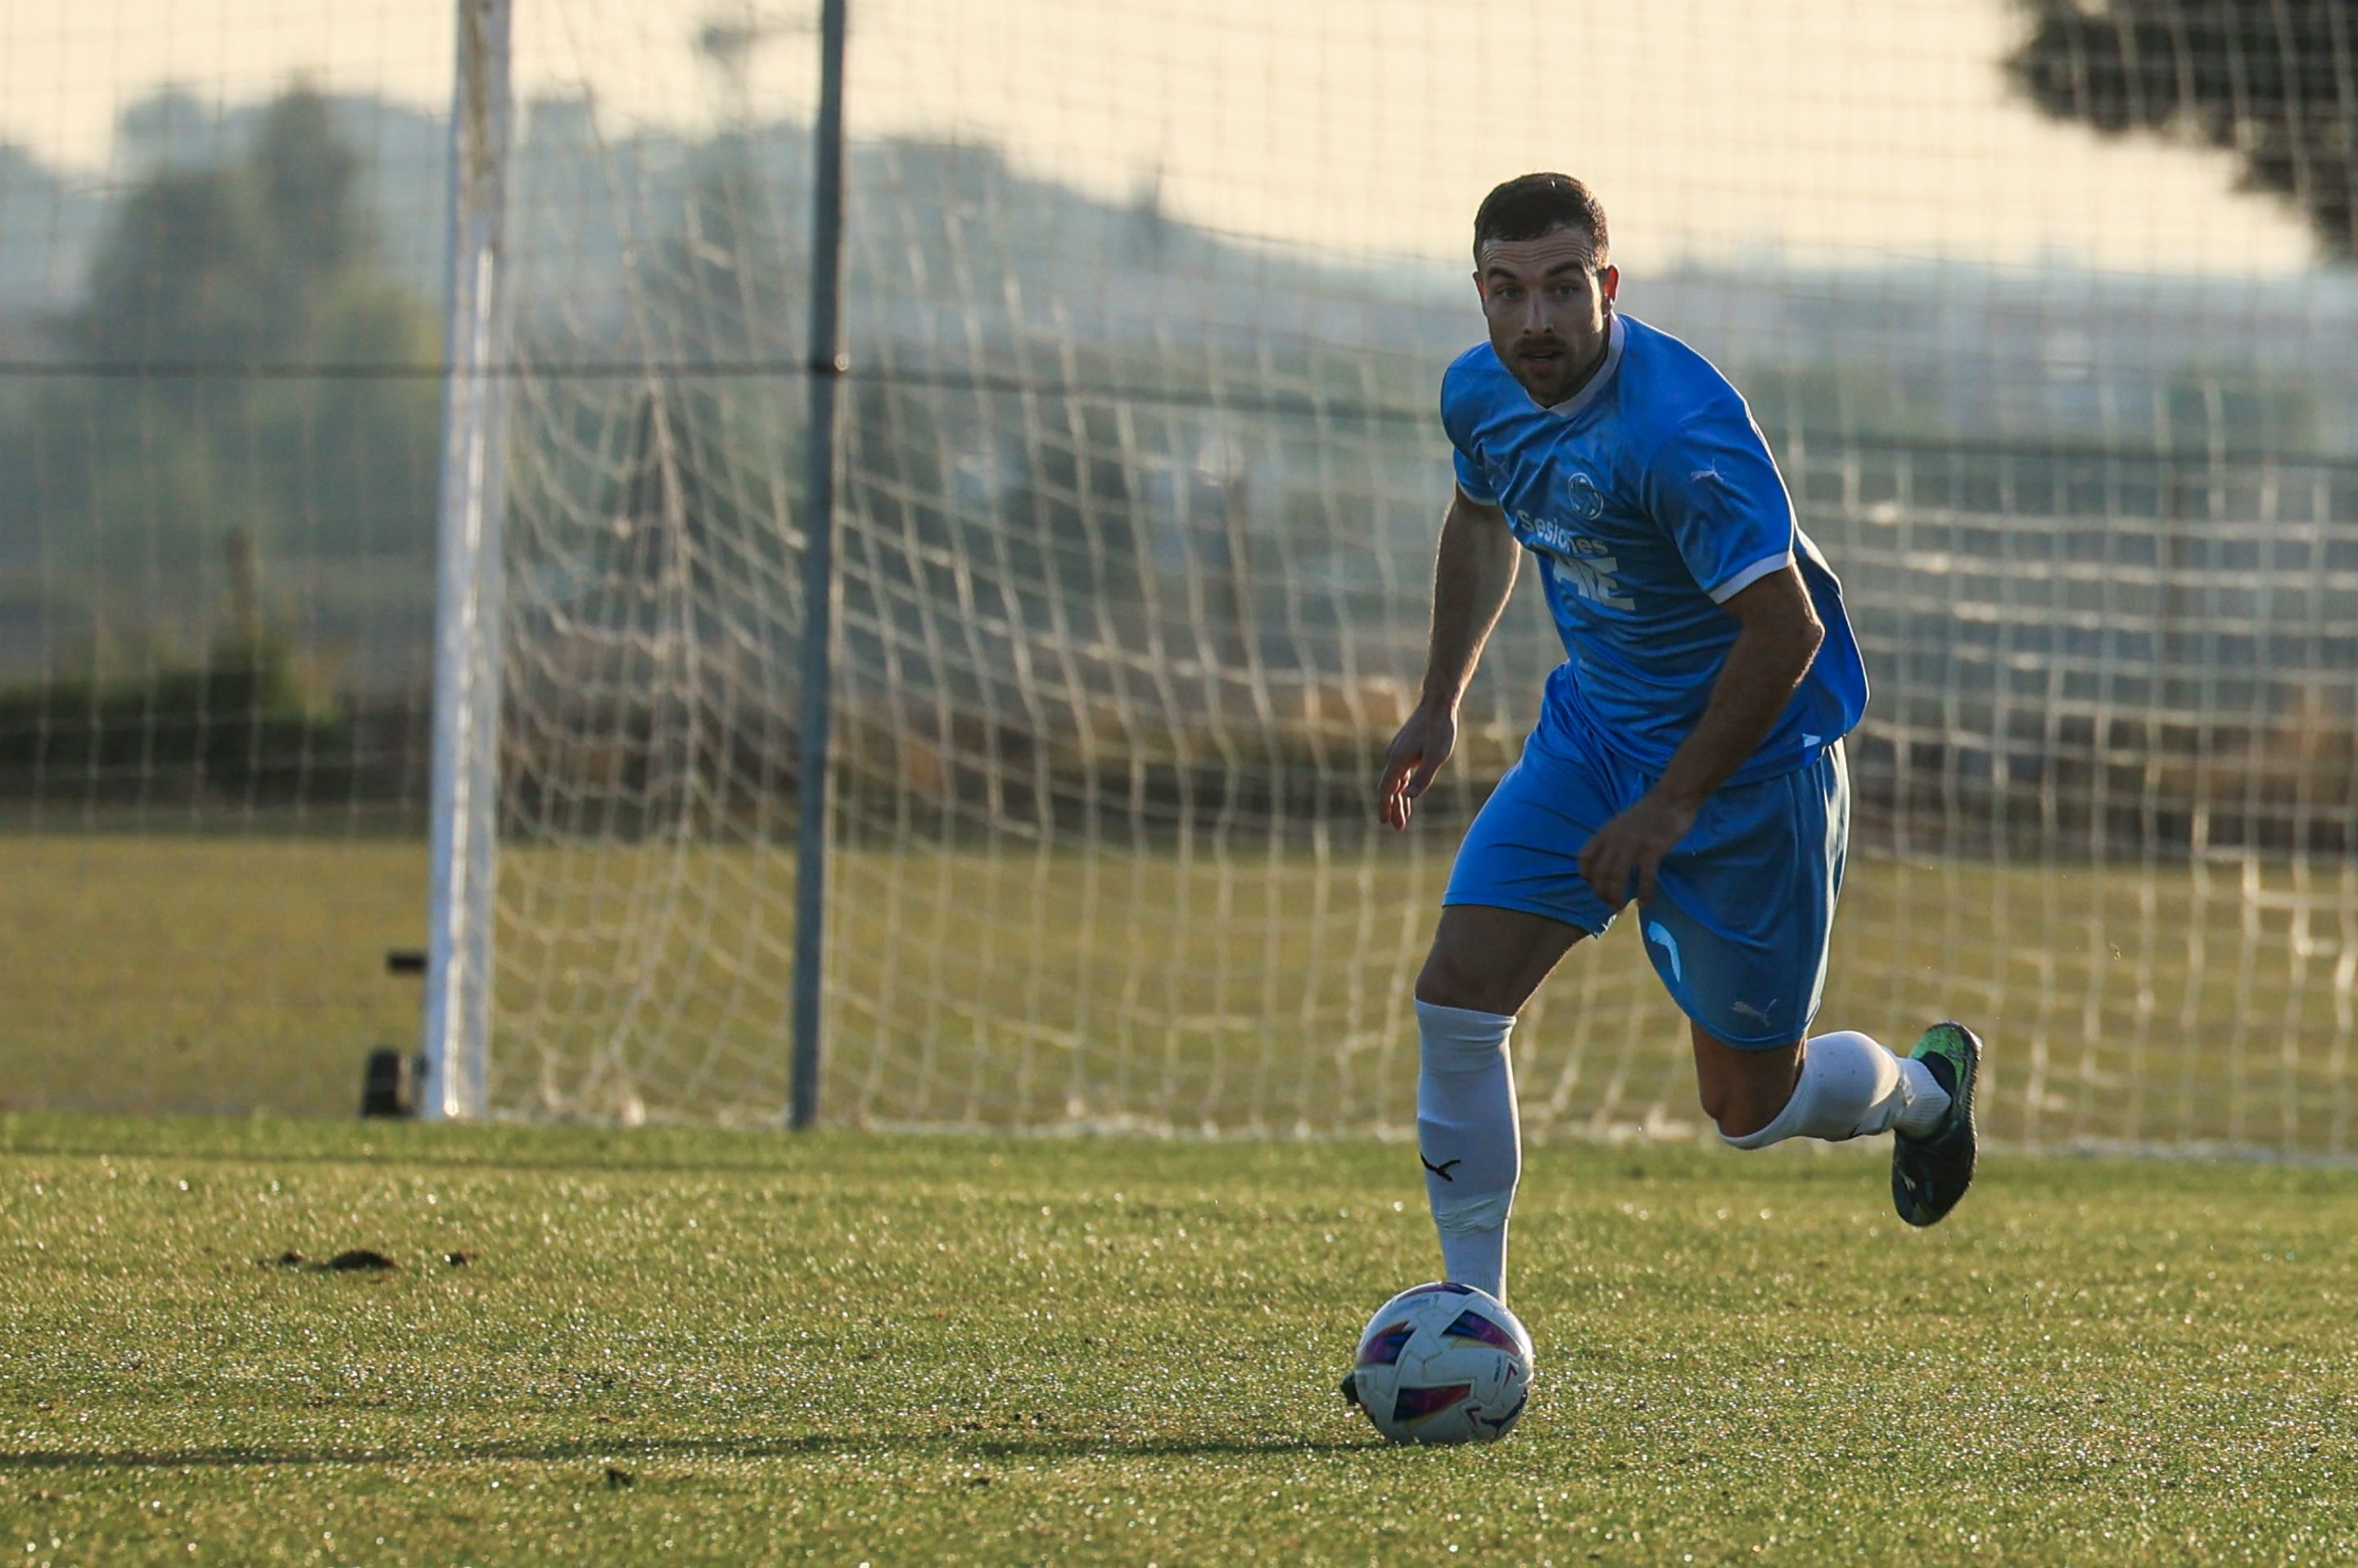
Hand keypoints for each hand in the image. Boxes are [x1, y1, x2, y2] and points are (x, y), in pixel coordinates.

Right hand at [1378, 703, 1457, 829]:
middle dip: (1392, 808)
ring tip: (1403, 817)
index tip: (1383, 822)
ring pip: (1395, 781)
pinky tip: (1407, 794)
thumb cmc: (1440, 730)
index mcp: (1398, 760)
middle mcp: (1394, 757)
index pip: (1386, 789)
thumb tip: (1408, 797)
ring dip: (1398, 799)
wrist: (1437, 705)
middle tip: (1397, 827)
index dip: (1385, 806)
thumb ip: (1423, 777)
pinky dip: (1402, 786)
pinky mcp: (1405, 748)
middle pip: (1389, 788)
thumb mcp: (1436, 756)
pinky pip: (1401, 773)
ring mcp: (1398, 752)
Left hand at [1578, 790, 1698, 909]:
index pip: (1584, 858)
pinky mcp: (1653, 848)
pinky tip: (1644, 901)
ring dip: (1617, 897)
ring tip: (1622, 907)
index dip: (1586, 876)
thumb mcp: (1620, 823)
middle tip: (1611, 904)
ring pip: (1617, 877)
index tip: (1596, 886)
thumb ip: (1611, 841)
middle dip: (1602, 893)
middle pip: (1599, 873)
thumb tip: (1607, 864)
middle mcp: (1615, 839)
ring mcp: (1634, 844)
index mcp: (1605, 832)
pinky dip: (1644, 893)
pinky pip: (1645, 877)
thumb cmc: (1647, 813)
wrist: (1671, 798)